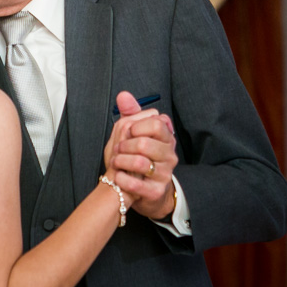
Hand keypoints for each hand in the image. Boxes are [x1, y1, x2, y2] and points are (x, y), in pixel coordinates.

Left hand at [108, 91, 177, 219]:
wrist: (142, 189)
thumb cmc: (137, 156)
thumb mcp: (134, 134)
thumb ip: (131, 113)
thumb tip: (123, 95)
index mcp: (167, 138)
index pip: (157, 124)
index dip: (137, 127)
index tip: (129, 133)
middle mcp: (170, 155)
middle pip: (145, 143)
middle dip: (125, 146)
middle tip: (118, 149)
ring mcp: (165, 174)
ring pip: (139, 162)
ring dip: (121, 161)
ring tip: (116, 162)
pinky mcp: (156, 191)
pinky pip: (135, 183)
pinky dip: (121, 179)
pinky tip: (118, 176)